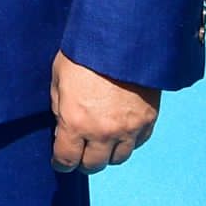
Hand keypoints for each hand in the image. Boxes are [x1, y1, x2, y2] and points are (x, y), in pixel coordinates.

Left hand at [50, 51, 159, 173]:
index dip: (61, 163)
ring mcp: (128, 129)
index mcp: (75, 122)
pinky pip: (137, 143)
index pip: (66, 158)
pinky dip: (127, 142)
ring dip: (107, 154)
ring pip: (117, 158)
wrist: (122, 40)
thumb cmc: (83, 54)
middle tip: (79, 154)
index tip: (60, 162)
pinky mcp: (148, 121)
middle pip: (93, 165)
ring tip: (100, 143)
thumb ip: (60, 106)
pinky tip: (119, 131)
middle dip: (83, 162)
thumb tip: (63, 124)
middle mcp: (102, 132)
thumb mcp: (58, 78)